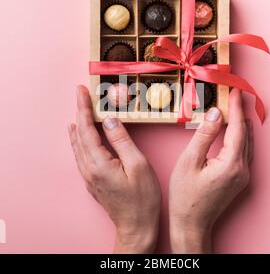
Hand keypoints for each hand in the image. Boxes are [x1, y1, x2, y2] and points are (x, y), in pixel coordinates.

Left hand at [68, 85, 160, 252]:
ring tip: (79, 110)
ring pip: (77, 145)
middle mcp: (88, 169)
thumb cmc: (141, 199)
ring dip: (78, 125)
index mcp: (99, 163)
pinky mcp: (92, 180)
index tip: (81, 91)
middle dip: (80, 112)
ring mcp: (88, 176)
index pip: (87, 129)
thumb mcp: (138, 165)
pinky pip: (81, 154)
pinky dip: (79, 139)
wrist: (135, 226)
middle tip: (81, 95)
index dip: (84, 108)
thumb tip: (110, 120)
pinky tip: (79, 135)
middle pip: (79, 135)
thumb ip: (122, 140)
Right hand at [169, 88, 252, 253]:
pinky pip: (244, 152)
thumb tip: (215, 113)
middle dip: (239, 113)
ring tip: (232, 109)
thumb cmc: (185, 195)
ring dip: (240, 125)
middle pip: (246, 133)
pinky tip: (231, 131)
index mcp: (231, 163)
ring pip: (247, 142)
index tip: (234, 91)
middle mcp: (242, 169)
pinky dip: (239, 137)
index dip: (236, 107)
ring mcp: (243, 175)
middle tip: (232, 96)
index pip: (238, 127)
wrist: (191, 223)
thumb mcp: (189, 161)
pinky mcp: (239, 179)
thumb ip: (204, 134)